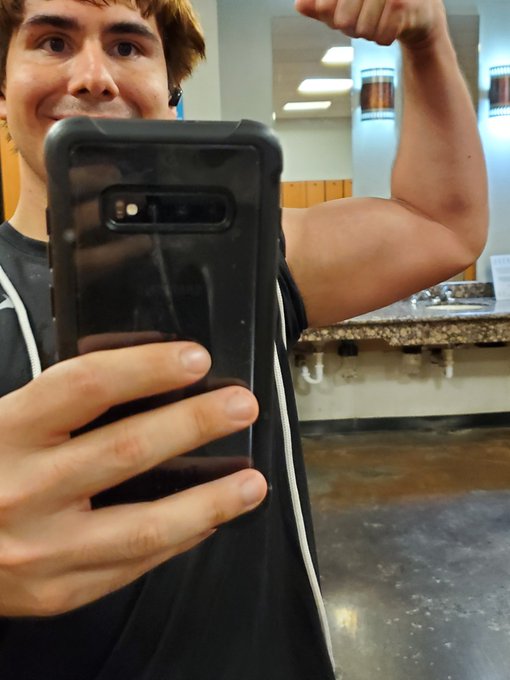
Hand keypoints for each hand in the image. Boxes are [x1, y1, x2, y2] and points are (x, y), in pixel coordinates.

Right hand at [0, 343, 266, 616]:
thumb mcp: (5, 425)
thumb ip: (60, 407)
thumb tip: (146, 383)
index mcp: (7, 432)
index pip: (86, 385)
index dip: (147, 368)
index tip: (194, 359)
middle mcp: (23, 490)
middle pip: (126, 449)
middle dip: (195, 424)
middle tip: (240, 406)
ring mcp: (42, 549)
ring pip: (145, 526)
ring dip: (210, 502)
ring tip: (252, 483)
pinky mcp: (59, 590)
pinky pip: (135, 564)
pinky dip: (180, 539)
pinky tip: (207, 521)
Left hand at [294, 0, 446, 46]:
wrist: (418, 9)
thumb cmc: (376, 4)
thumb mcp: (345, 3)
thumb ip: (321, 4)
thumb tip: (300, 6)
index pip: (326, 6)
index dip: (330, 13)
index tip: (343, 10)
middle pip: (342, 20)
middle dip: (351, 27)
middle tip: (365, 18)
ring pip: (361, 30)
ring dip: (369, 33)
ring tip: (380, 19)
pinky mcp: (401, 5)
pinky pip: (379, 37)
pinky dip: (384, 38)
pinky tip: (392, 25)